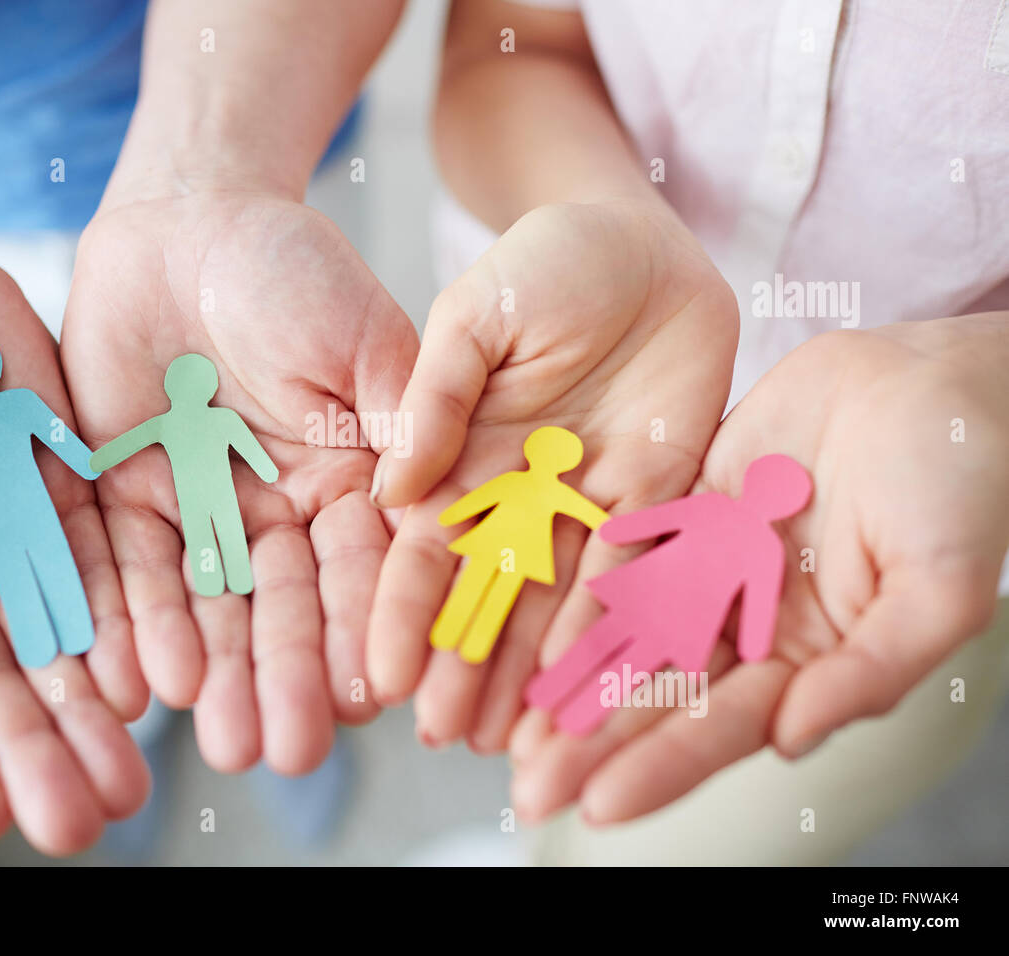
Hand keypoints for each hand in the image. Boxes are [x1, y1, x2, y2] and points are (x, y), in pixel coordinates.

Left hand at [61, 190, 419, 773]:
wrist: (187, 221)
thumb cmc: (293, 267)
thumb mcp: (364, 339)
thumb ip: (402, 420)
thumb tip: (434, 515)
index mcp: (351, 481)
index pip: (365, 568)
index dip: (369, 627)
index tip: (374, 691)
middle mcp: (280, 511)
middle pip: (286, 607)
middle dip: (286, 676)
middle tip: (286, 750)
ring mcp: (202, 510)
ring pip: (210, 604)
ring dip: (215, 672)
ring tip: (221, 740)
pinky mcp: (126, 497)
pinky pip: (126, 567)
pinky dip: (133, 622)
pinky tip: (139, 681)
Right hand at [366, 200, 738, 749]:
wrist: (641, 242)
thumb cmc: (544, 262)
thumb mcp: (474, 315)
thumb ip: (436, 394)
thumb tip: (392, 487)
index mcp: (458, 458)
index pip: (420, 549)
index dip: (401, 612)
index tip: (381, 674)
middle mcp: (516, 497)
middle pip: (485, 595)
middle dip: (463, 665)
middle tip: (445, 735)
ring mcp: (585, 505)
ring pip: (556, 602)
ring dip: (535, 670)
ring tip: (518, 738)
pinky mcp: (656, 499)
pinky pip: (639, 570)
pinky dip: (621, 625)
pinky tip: (602, 679)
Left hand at [510, 317, 1008, 822]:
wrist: (931, 383)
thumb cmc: (962, 484)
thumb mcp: (941, 587)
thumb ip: (872, 669)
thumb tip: (792, 740)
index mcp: (812, 658)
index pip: (725, 726)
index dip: (662, 765)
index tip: (597, 804)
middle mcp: (753, 624)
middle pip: (660, 693)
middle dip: (594, 740)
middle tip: (526, 784)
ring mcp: (716, 568)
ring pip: (630, 632)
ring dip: (572, 675)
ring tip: (508, 721)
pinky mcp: (690, 511)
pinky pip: (626, 553)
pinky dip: (579, 588)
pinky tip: (528, 618)